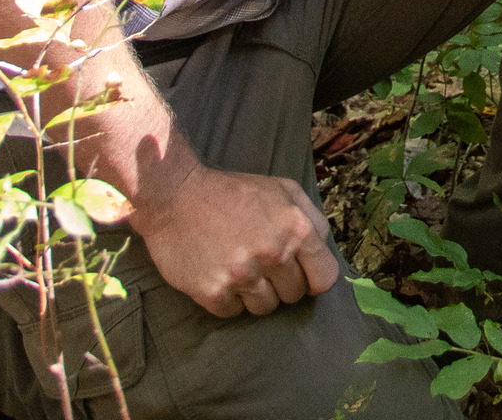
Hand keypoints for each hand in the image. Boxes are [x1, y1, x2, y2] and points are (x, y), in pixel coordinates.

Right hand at [129, 161, 340, 319]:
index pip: (326, 278)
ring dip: (254, 293)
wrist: (175, 196)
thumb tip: (324, 250)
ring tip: (239, 268)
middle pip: (294, 295)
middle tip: (260, 264)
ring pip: (265, 308)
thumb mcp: (283, 190)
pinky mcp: (213, 292)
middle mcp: (273, 254)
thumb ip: (312, 219)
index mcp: (296, 228)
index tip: (300, 274)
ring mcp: (242, 275)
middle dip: (281, 283)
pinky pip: (234, 312)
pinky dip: (228, 299)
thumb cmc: (233, 192)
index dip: (314, 278)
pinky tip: (219, 275)